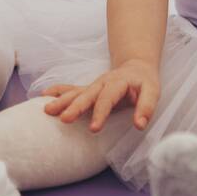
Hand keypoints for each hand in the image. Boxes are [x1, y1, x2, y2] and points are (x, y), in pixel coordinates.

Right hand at [40, 58, 159, 132]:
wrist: (136, 67)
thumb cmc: (144, 82)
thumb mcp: (153, 91)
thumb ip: (146, 107)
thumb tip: (139, 125)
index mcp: (118, 82)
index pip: (107, 98)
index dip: (100, 113)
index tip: (93, 129)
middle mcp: (102, 83)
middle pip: (86, 94)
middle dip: (75, 107)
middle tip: (64, 119)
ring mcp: (93, 86)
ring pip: (75, 92)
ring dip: (61, 100)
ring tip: (47, 110)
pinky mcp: (89, 90)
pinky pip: (71, 90)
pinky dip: (58, 91)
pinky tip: (43, 95)